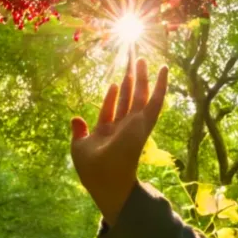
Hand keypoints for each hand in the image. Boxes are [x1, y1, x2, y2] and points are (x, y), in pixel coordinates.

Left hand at [70, 58, 168, 224]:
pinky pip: (155, 100)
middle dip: (129, 81)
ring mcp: (135, 123)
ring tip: (142, 59)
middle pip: (127, 98)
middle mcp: (123, 126)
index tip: (115, 83)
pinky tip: (162, 69)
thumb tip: (75, 119)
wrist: (106, 178)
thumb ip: (79, 132)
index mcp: (109, 132)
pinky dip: (160, 84)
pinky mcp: (143, 122)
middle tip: (133, 62)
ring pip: (140, 95)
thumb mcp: (79, 147)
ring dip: (142, 77)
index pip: (111, 110)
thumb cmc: (92, 169)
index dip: (112, 96)